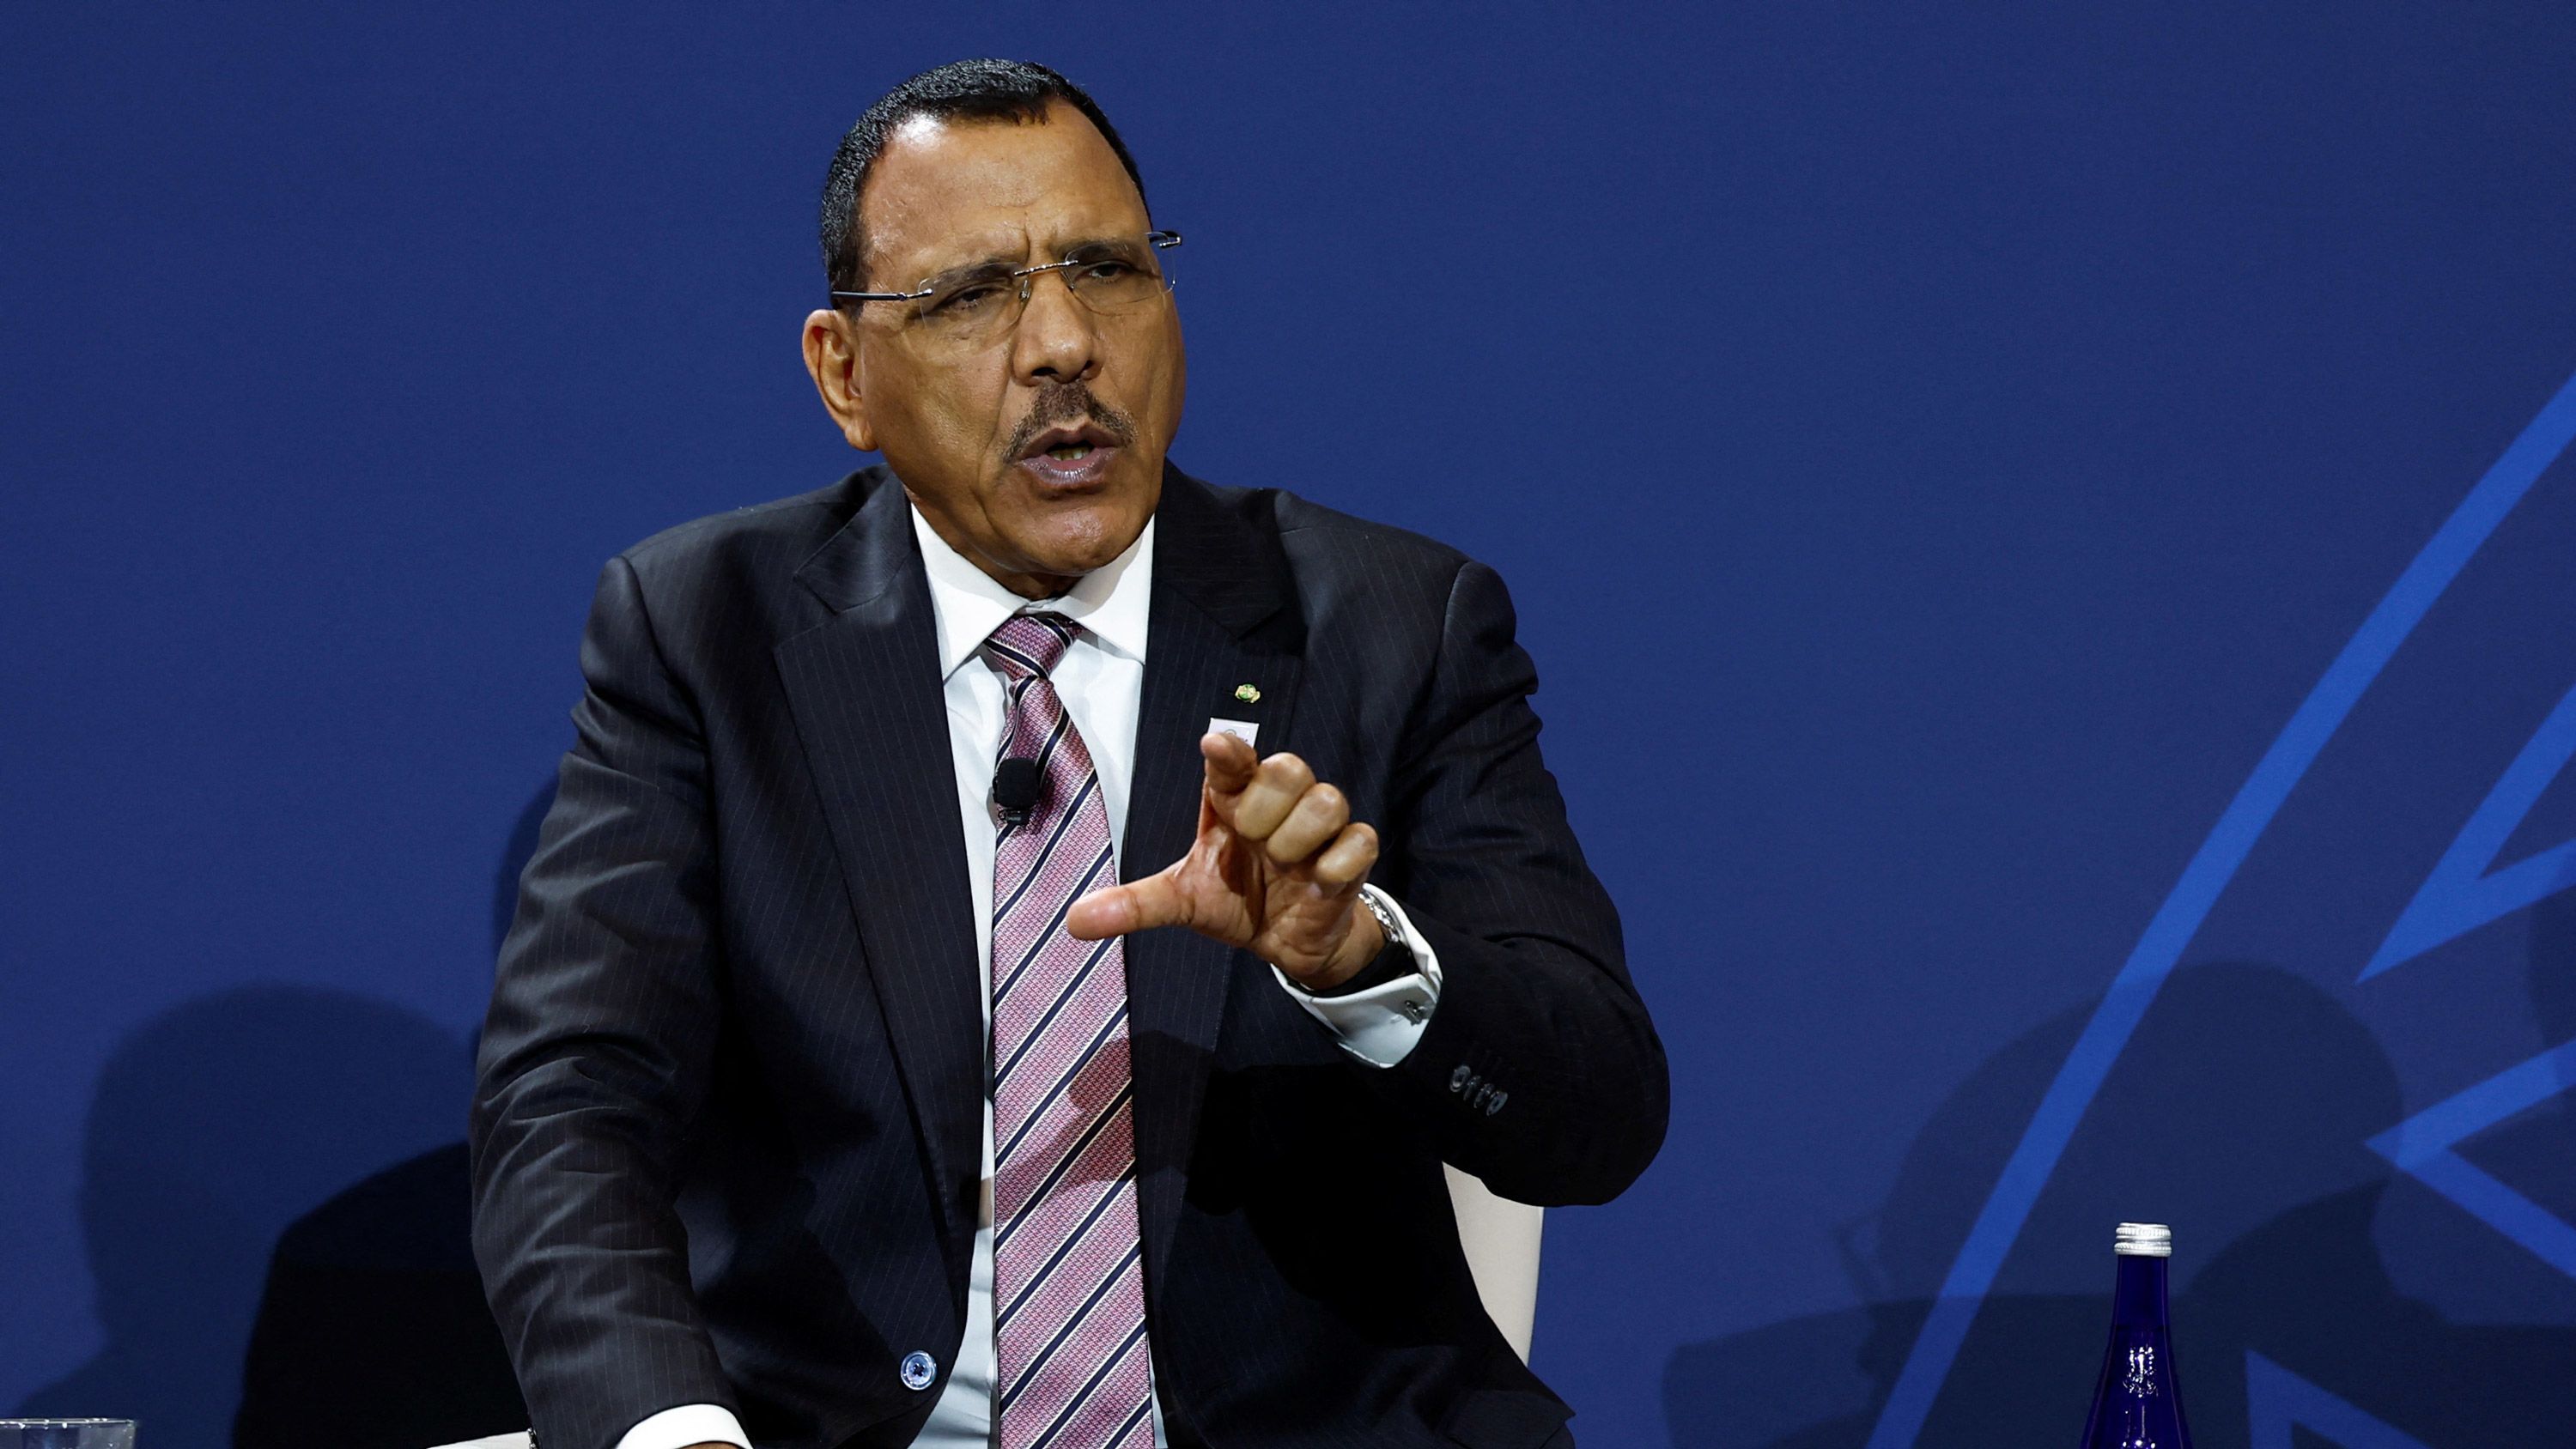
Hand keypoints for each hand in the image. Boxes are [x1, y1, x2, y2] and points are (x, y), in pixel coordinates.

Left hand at [1067, 732, 1384, 988]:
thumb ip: (1135, 905)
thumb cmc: (1235, 901)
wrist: (1285, 942)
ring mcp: (1320, 829)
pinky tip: (1315, 884)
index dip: (1230, 750)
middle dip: (1267, 805)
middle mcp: (1279, 805)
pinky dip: (1336, 863)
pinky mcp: (1352, 858)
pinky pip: (1359, 840)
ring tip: (1284, 866)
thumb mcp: (1182, 901)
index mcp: (1236, 801)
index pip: (1235, 759)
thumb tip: (1074, 921)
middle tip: (1254, 841)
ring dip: (1300, 837)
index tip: (1214, 745)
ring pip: (1328, 798)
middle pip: (1289, 767)